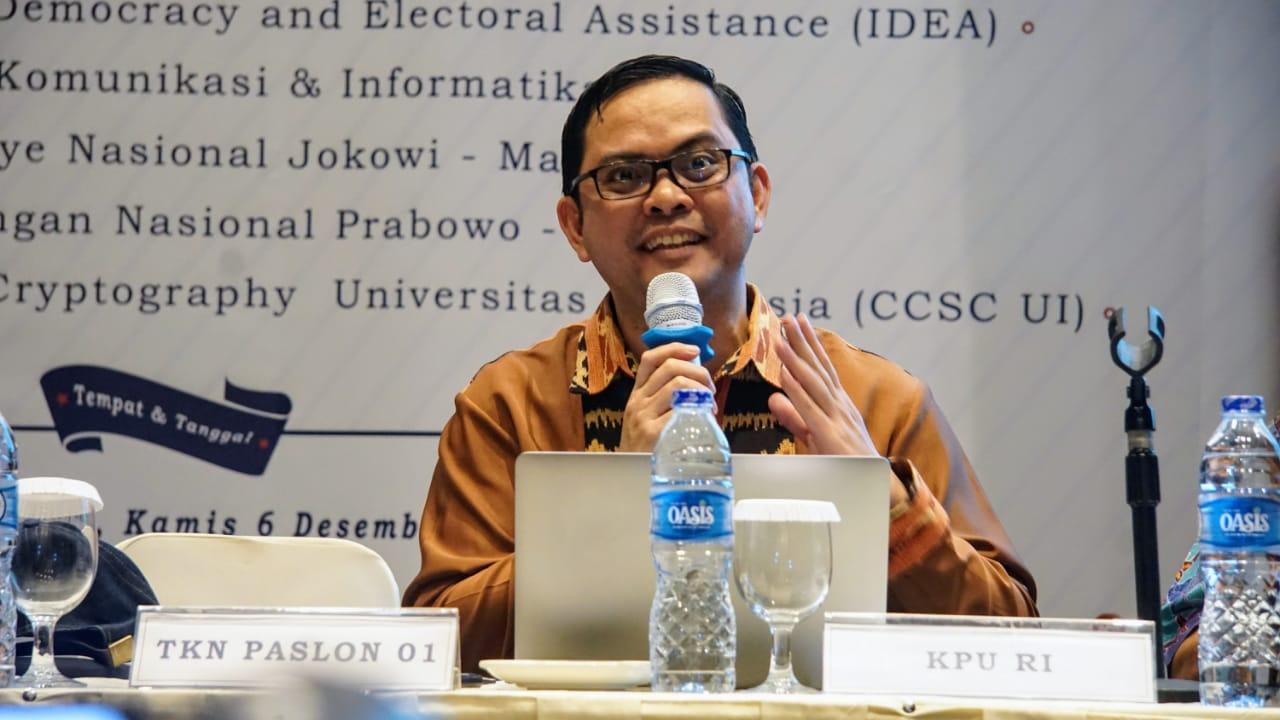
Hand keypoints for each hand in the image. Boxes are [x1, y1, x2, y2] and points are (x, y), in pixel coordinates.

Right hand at [618, 343, 715, 452]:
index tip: (694, 350)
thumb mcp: (646, 417)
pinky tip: (705, 418)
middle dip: (698, 372)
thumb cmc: (644, 447)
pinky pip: (680, 410)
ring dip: (702, 390)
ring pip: (678, 385)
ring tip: (710, 404)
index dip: (674, 348)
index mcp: (637, 394)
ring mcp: (644, 417)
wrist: (629, 475)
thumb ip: (664, 399)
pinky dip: (698, 409)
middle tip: (710, 387)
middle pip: (670, 367)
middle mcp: (638, 401)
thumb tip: (698, 382)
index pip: (650, 359)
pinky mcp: (653, 433)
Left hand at [767, 314, 906, 506]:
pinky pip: (810, 409)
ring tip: (782, 337)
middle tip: (789, 316)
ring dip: (796, 358)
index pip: (821, 368)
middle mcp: (839, 405)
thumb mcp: (813, 436)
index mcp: (837, 403)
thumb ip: (794, 417)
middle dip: (803, 341)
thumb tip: (773, 398)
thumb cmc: (845, 464)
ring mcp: (835, 418)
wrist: (875, 489)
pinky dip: (798, 390)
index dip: (809, 344)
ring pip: (813, 383)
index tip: (797, 322)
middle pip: (818, 368)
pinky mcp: (829, 436)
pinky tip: (787, 374)